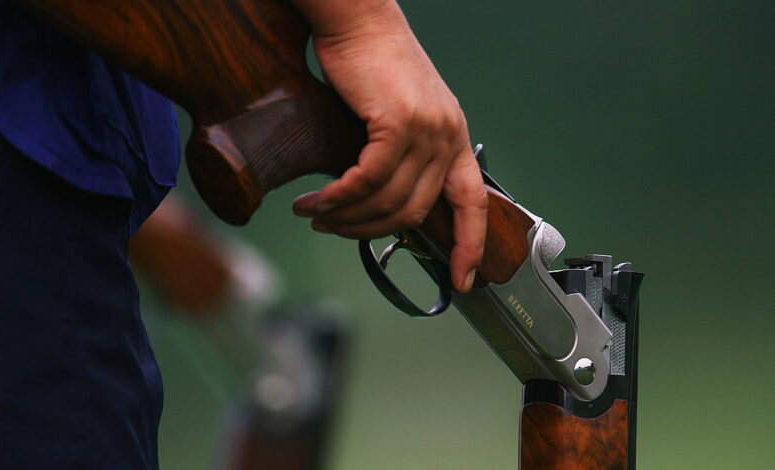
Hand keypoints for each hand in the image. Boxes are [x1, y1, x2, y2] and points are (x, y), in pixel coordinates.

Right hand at [290, 0, 487, 291]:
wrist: (358, 19)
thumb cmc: (371, 64)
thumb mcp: (399, 115)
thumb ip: (401, 158)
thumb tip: (378, 204)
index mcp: (453, 138)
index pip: (473, 204)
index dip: (469, 246)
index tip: (462, 279)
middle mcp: (447, 136)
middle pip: (414, 212)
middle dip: (370, 232)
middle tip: (334, 230)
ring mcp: (426, 129)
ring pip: (388, 200)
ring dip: (347, 217)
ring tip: (316, 215)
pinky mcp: (398, 122)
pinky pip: (367, 180)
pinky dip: (338, 198)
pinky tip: (316, 201)